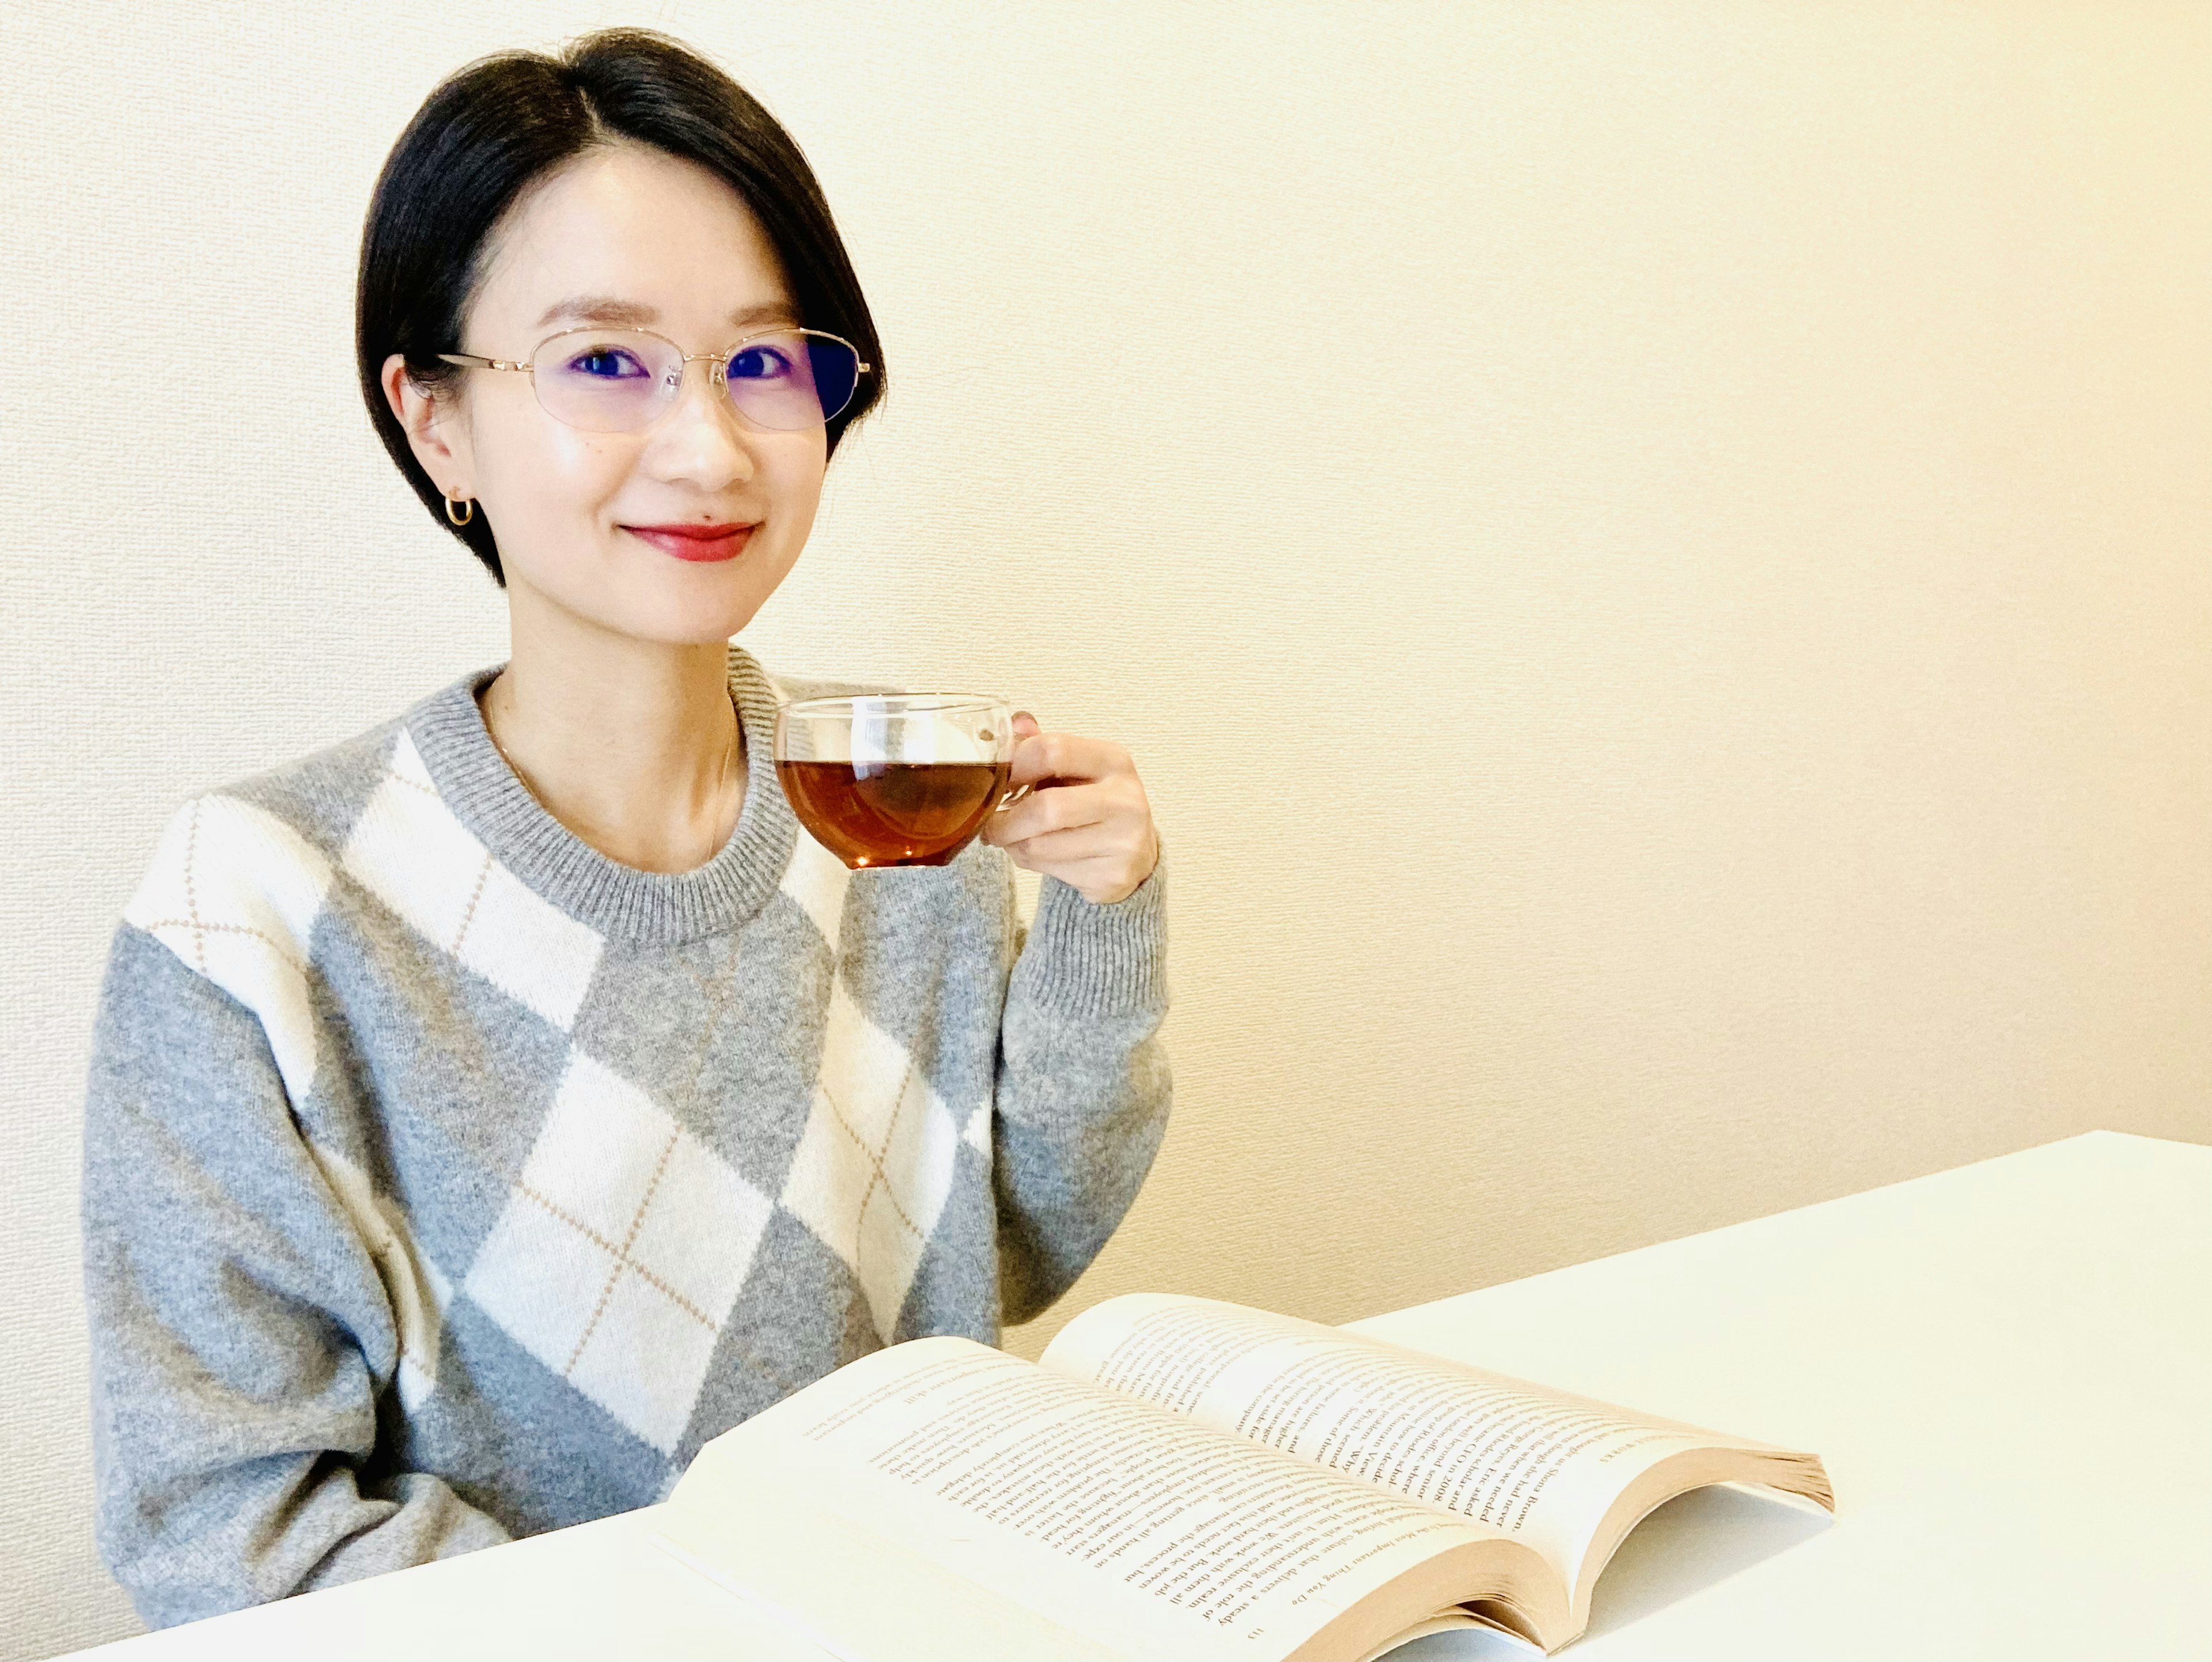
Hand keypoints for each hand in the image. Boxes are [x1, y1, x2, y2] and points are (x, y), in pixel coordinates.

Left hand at [979, 713, 1159, 904]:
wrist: (1136, 853)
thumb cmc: (1095, 803)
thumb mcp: (1076, 768)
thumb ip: (1043, 745)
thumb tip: (1014, 723)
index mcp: (1113, 760)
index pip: (1053, 750)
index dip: (1014, 765)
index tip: (998, 780)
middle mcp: (1124, 798)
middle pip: (1046, 808)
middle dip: (1005, 820)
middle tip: (991, 824)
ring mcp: (1122, 840)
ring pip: (1040, 845)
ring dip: (1013, 844)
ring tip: (1013, 838)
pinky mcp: (1112, 876)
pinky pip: (1049, 870)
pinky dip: (1029, 862)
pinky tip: (1037, 854)